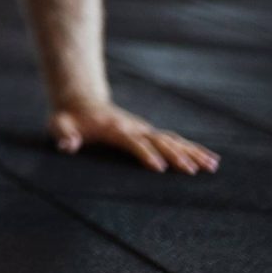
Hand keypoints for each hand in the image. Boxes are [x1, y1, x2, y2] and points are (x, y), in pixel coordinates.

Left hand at [50, 100, 219, 174]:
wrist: (81, 101)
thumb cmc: (69, 118)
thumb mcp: (59, 124)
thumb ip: (62, 134)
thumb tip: (67, 144)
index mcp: (113, 128)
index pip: (131, 142)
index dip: (144, 153)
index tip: (158, 167)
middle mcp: (133, 128)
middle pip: (157, 141)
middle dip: (175, 156)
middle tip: (192, 171)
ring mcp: (144, 130)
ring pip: (172, 141)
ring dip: (191, 152)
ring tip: (212, 165)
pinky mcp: (150, 134)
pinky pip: (175, 141)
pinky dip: (193, 149)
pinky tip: (211, 160)